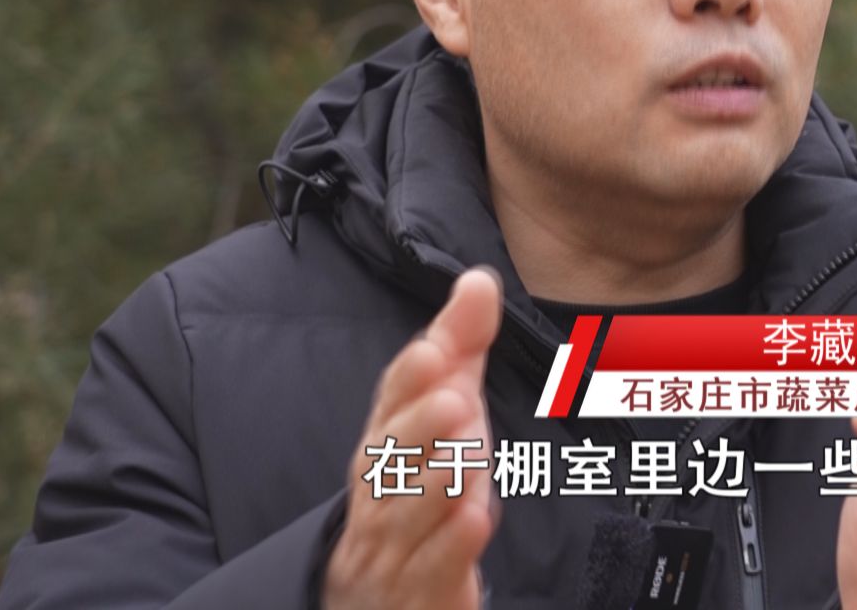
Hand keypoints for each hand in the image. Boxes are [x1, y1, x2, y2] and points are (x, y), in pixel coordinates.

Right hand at [323, 268, 502, 609]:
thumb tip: (478, 278)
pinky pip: (430, 568)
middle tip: (454, 402)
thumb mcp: (447, 410)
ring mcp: (392, 544)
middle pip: (389, 456)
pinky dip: (449, 546)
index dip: (409, 381)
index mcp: (384, 440)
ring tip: (466, 458)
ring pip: (406, 513)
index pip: (390, 405)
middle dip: (418, 428)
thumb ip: (461, 347)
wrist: (389, 592)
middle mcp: (378, 489)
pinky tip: (475, 520)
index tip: (434, 351)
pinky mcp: (416, 588)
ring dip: (436, 483)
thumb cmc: (422, 482)